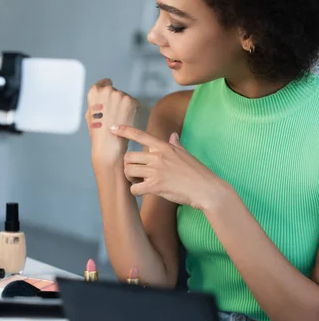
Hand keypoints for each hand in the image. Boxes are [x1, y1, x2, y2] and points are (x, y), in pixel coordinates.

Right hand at [85, 79, 138, 167]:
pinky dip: (131, 110)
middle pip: (114, 91)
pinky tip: (126, 120)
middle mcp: (108, 90)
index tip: (110, 93)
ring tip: (119, 120)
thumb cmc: (98, 132)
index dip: (107, 87)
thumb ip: (96, 102)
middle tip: (114, 114)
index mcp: (95, 92)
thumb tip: (102, 98)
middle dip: (115, 100)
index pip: (103, 83)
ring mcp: (121, 95)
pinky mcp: (132, 101)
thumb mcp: (90, 114)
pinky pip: (133, 103)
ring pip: (124, 97)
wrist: (109, 144)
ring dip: (124, 105)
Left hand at [112, 125, 227, 210]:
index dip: (124, 130)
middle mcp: (158, 156)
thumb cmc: (198, 172)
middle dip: (127, 165)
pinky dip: (135, 192)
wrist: (206, 189)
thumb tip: (173, 135)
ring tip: (138, 182)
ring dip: (130, 178)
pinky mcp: (156, 186)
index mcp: (164, 147)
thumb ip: (176, 144)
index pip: (140, 135)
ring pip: (129, 171)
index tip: (113, 128)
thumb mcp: (186, 154)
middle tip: (134, 173)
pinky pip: (134, 188)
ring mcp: (156, 171)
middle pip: (128, 157)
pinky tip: (143, 192)